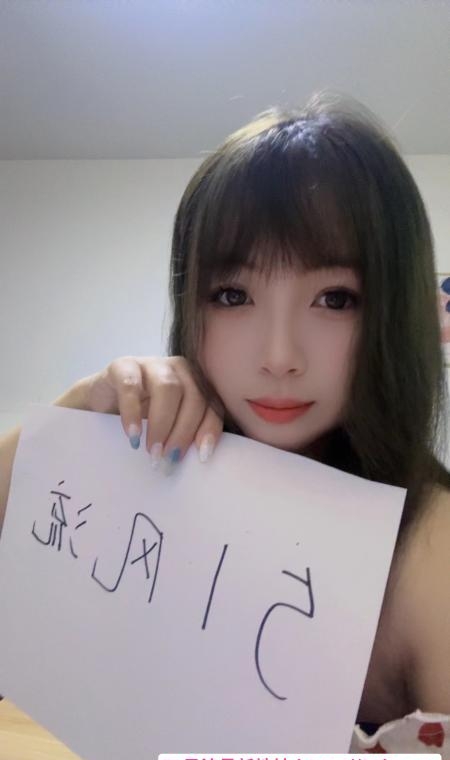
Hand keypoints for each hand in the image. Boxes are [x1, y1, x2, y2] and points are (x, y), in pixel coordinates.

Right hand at [56, 356, 223, 468]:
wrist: (99, 406)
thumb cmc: (141, 419)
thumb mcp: (168, 428)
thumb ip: (186, 435)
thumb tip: (200, 460)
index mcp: (196, 382)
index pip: (212, 404)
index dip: (209, 429)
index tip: (202, 456)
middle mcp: (178, 369)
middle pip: (193, 396)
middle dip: (183, 432)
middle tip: (169, 460)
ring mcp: (151, 364)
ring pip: (167, 387)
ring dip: (162, 424)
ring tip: (152, 451)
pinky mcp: (122, 366)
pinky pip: (131, 385)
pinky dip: (133, 412)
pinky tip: (132, 436)